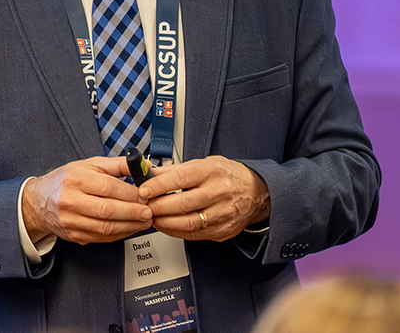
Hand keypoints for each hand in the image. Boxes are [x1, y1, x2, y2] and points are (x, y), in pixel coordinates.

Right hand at [22, 156, 152, 244]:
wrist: (39, 201)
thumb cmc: (66, 180)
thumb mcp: (90, 165)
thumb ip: (118, 165)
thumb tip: (144, 166)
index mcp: (76, 179)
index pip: (108, 188)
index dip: (130, 194)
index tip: (145, 195)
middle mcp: (71, 200)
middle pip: (107, 210)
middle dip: (133, 212)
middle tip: (148, 211)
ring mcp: (71, 220)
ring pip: (105, 227)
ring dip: (129, 226)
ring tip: (143, 221)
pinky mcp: (74, 235)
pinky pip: (101, 237)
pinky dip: (119, 234)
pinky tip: (129, 228)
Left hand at [138, 156, 269, 241]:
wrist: (256, 192)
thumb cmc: (227, 175)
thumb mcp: (203, 164)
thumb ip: (175, 170)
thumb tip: (149, 173)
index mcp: (212, 171)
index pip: (180, 179)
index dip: (158, 186)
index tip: (143, 190)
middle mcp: (219, 192)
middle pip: (182, 204)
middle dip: (158, 207)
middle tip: (144, 207)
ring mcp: (223, 213)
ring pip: (188, 223)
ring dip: (165, 222)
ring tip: (152, 218)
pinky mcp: (223, 230)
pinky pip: (195, 235)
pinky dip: (176, 232)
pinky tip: (166, 226)